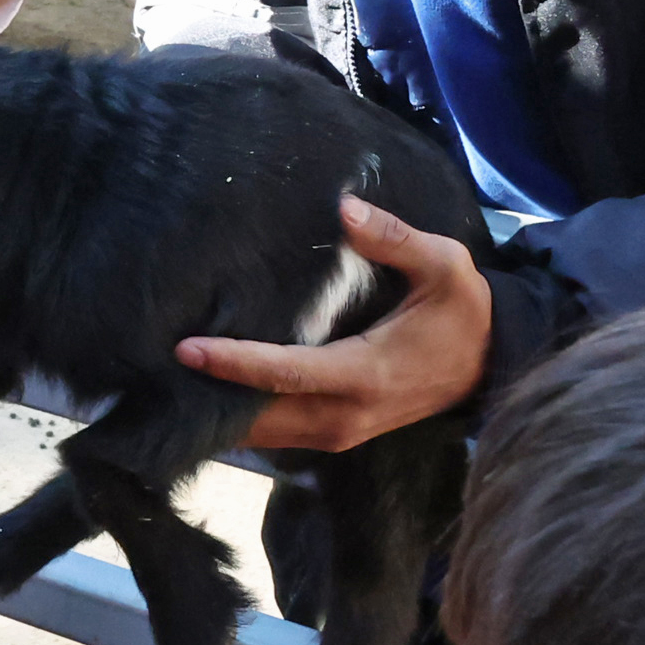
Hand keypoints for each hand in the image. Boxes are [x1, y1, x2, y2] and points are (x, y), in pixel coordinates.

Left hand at [175, 198, 490, 451]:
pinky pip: (278, 433)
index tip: (186, 350)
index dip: (234, 363)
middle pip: (262, 416)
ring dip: (221, 413)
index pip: (287, 373)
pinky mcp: (337, 435)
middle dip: (210, 399)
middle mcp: (346, 415)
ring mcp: (341, 433)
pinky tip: (208, 394)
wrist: (491, 368)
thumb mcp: (445, 267)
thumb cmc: (465, 314)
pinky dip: (244, 418)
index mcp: (367, 374)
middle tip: (152, 374)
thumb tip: (343, 208)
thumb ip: (394, 238)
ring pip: (265, 434)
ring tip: (167, 386)